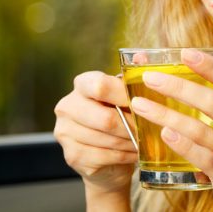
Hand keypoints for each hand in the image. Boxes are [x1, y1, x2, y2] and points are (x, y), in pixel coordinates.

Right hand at [53, 71, 137, 194]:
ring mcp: (65, 132)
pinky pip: (104, 156)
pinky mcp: (71, 155)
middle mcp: (68, 106)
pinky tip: (133, 152)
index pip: (100, 86)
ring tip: (143, 141)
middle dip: (131, 126)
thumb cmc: (120, 117)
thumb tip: (141, 57)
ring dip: (130, 142)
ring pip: (107, 139)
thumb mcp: (127, 94)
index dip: (124, 96)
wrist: (107, 155)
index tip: (143, 103)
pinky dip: (124, 155)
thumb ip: (133, 75)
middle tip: (147, 129)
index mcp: (82, 84)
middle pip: (105, 119)